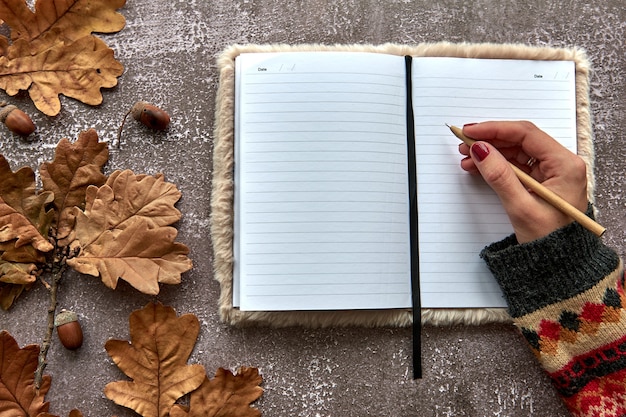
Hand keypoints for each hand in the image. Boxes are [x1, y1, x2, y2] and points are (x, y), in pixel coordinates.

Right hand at [459, 121, 587, 242]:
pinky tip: (478, 166)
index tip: (471, 131)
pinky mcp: (541, 181)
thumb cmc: (550, 240)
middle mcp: (561, 164)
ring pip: (516, 151)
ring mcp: (551, 172)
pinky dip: (496, 164)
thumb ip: (499, 175)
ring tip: (467, 157)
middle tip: (464, 142)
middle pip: (520, 140)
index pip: (526, 134)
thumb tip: (481, 150)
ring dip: (490, 152)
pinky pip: (516, 165)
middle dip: (490, 140)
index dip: (495, 129)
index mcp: (565, 165)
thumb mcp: (521, 207)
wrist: (560, 264)